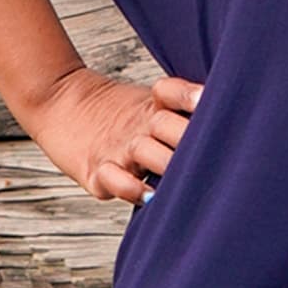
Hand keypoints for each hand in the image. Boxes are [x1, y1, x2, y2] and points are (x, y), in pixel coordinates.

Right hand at [20, 64, 204, 203]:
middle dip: (190, 138)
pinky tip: (149, 195)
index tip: (205, 99)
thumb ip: (183, 109)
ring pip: (146, 152)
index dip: (189, 95)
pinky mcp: (96, 172)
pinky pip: (114, 180)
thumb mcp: (149, 101)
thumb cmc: (119, 113)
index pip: (172, 92)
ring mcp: (116, 149)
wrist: (60, 102)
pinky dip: (132, 188)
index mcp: (153, 106)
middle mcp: (137, 126)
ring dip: (167, 163)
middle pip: (167, 125)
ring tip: (186, 175)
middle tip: (215, 150)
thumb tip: (227, 119)